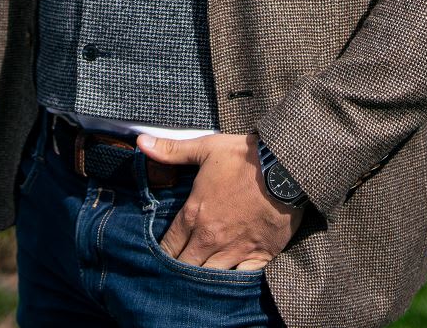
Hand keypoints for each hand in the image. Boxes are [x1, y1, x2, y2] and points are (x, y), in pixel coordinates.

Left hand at [137, 132, 301, 271]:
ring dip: (201, 280)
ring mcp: (235, 250)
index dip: (161, 253)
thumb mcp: (205, 148)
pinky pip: (240, 280)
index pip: (168, 246)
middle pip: (185, 268)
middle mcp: (210, 238)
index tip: (160, 257)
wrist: (285, 168)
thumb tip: (141, 142)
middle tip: (174, 273)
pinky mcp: (259, 256)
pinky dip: (232, 283)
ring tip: (196, 283)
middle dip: (177, 270)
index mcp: (194, 214)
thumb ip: (171, 151)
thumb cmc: (244, 158)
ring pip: (209, 278)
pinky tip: (227, 283)